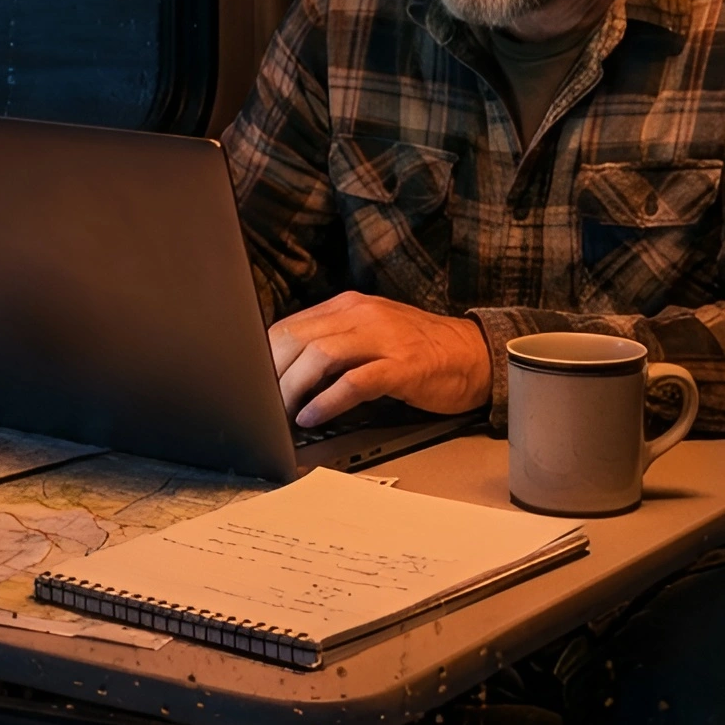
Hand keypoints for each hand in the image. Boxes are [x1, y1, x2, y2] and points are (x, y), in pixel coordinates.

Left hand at [267, 293, 492, 428]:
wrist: (474, 354)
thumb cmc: (418, 351)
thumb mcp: (369, 336)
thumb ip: (331, 344)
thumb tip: (284, 370)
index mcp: (347, 307)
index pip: (288, 326)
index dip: (263, 357)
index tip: (250, 383)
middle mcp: (361, 316)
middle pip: (297, 339)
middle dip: (271, 374)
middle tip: (260, 403)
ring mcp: (383, 339)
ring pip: (320, 357)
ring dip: (293, 388)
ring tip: (281, 413)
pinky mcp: (403, 366)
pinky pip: (355, 382)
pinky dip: (327, 401)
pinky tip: (312, 417)